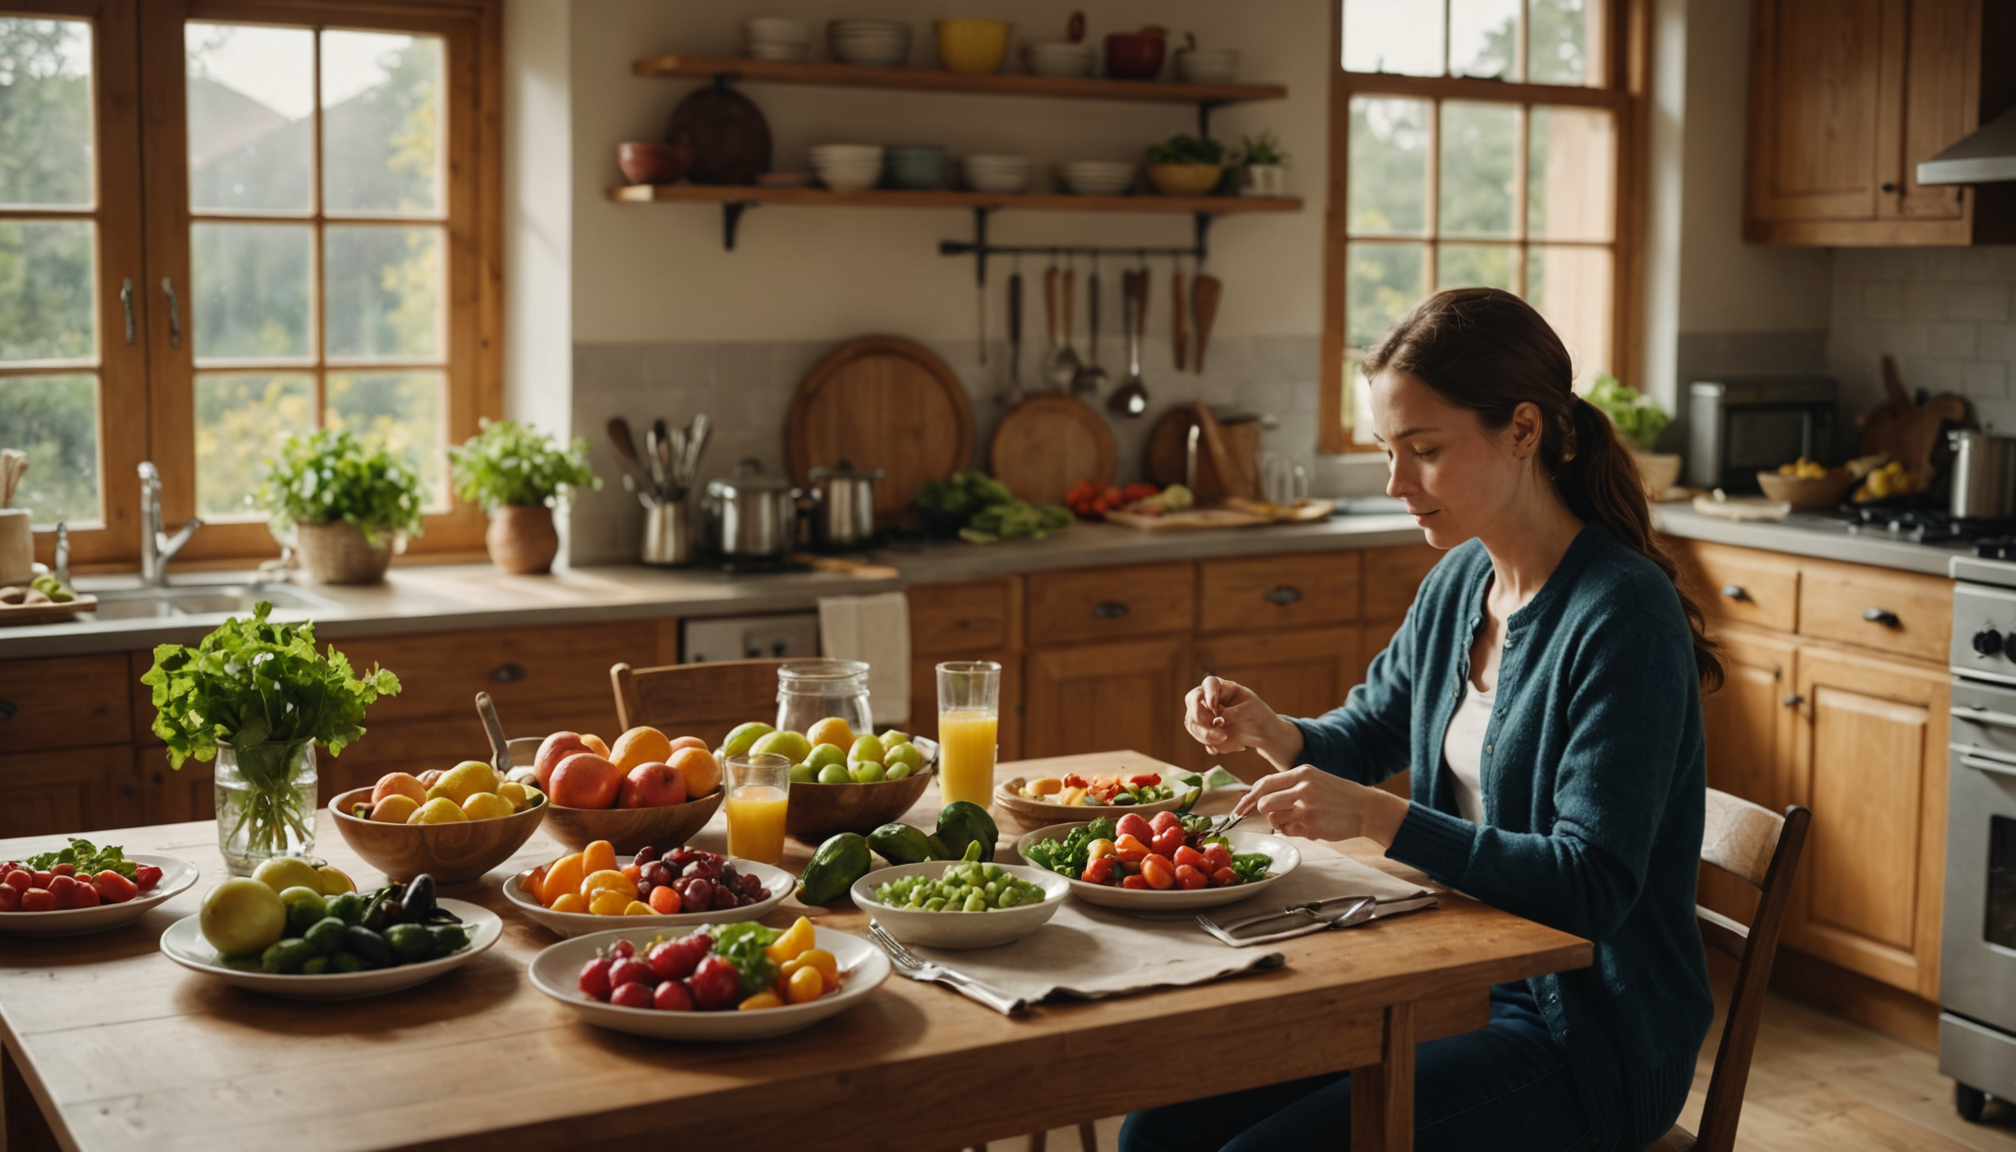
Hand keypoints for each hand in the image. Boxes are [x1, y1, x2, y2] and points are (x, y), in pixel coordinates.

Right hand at [1183, 676, 1303, 769]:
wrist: (1261, 733)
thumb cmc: (1258, 714)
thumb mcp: (1251, 710)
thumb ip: (1234, 712)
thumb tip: (1217, 720)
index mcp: (1222, 687)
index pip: (1209, 683)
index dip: (1208, 694)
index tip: (1214, 707)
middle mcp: (1209, 699)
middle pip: (1193, 701)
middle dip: (1200, 716)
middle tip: (1217, 727)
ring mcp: (1204, 715)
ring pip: (1192, 722)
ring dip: (1205, 733)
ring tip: (1225, 738)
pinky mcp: (1205, 730)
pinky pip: (1199, 737)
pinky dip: (1210, 743)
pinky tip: (1224, 744)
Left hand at [1231, 765, 1410, 845]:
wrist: (1367, 808)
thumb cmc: (1338, 795)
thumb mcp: (1314, 779)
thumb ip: (1289, 785)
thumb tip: (1259, 797)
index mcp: (1302, 773)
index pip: (1264, 783)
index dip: (1249, 797)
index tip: (1240, 807)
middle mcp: (1302, 789)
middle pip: (1264, 803)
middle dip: (1265, 812)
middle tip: (1279, 813)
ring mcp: (1306, 808)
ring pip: (1274, 819)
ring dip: (1281, 822)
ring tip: (1299, 817)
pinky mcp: (1311, 826)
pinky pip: (1288, 832)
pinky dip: (1293, 831)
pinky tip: (1309, 825)